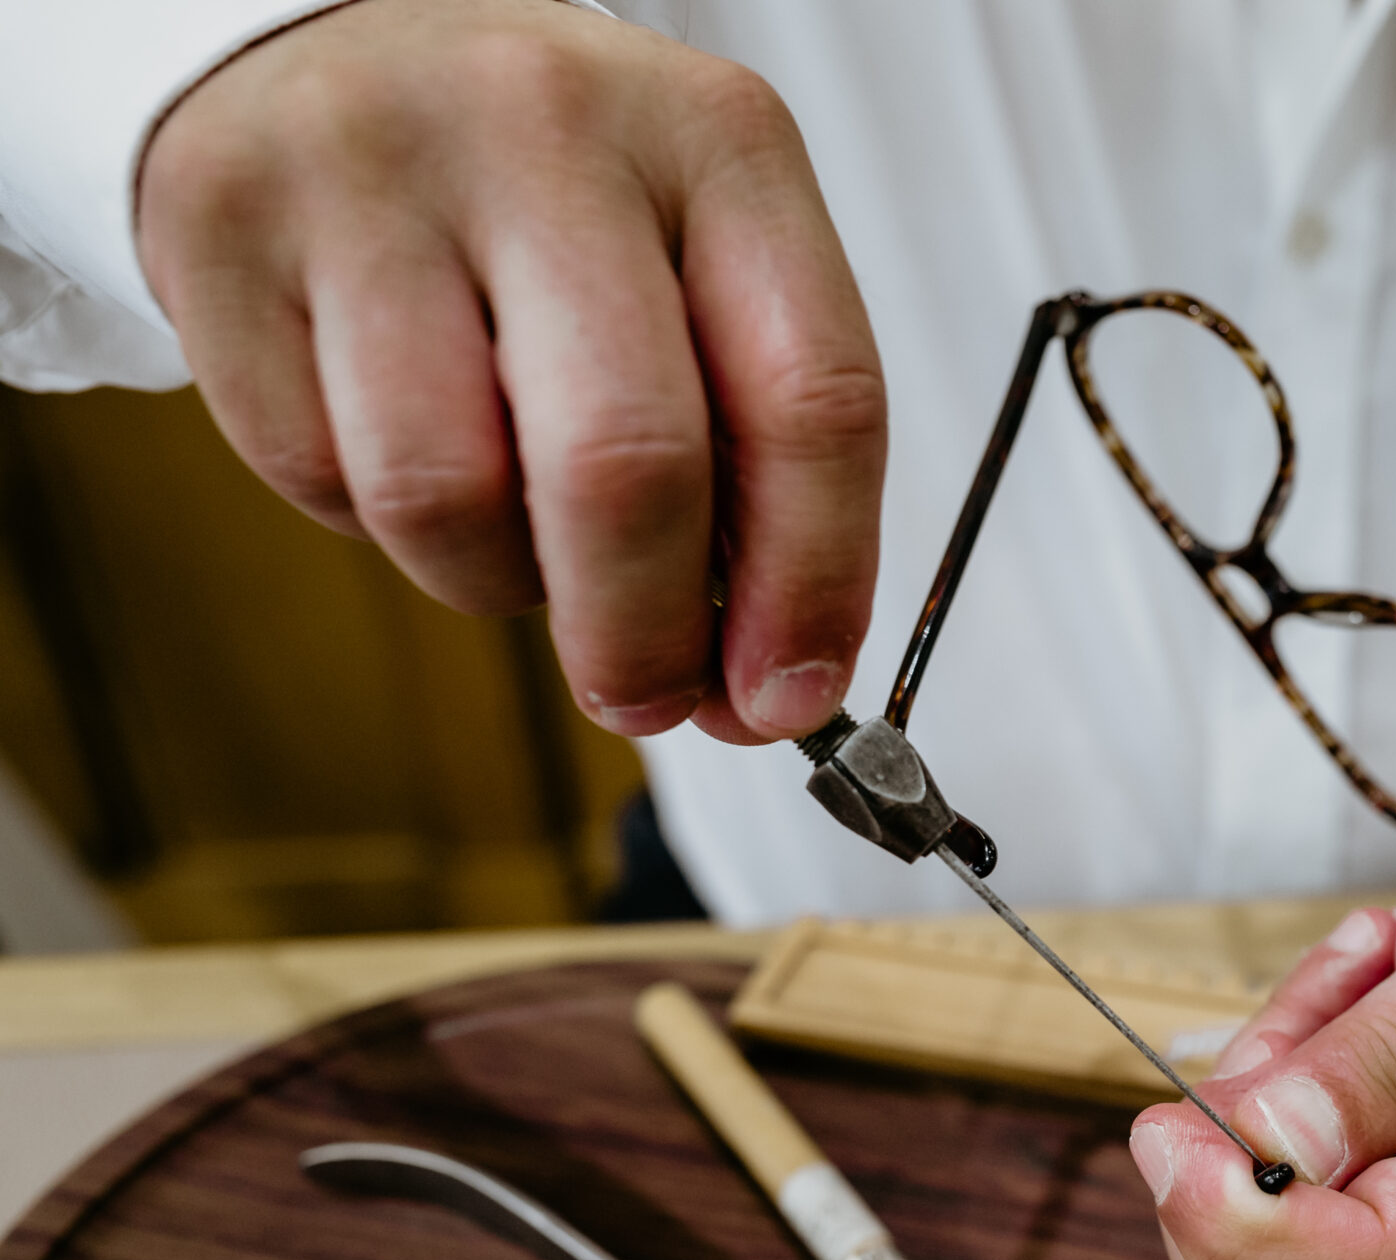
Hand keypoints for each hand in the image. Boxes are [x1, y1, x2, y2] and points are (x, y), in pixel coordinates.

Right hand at [137, 0, 885, 741]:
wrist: (343, 43)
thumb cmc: (563, 196)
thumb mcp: (704, 261)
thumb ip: (759, 450)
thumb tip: (766, 676)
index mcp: (720, 143)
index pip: (814, 400)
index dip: (814, 584)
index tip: (786, 700)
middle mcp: (551, 130)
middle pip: (625, 464)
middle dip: (644, 634)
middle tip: (649, 697)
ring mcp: (373, 170)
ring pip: (447, 495)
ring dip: (497, 580)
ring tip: (516, 530)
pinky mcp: (224, 225)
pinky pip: (318, 476)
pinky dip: (375, 523)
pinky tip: (405, 442)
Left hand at [1131, 764, 1395, 1259]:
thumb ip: (1393, 1054)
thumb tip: (1268, 1149)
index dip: (1235, 1225)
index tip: (1171, 1131)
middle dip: (1241, 1145)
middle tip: (1319, 1004)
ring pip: (1250, 1221)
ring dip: (1272, 1081)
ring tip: (1374, 971)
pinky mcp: (1391, 1185)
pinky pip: (1271, 1158)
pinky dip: (1284, 1067)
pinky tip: (1368, 988)